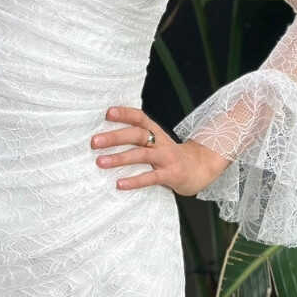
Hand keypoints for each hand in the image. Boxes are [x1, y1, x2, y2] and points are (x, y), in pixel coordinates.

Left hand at [91, 105, 231, 196]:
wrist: (202, 168)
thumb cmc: (171, 156)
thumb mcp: (157, 143)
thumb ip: (139, 139)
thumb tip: (106, 136)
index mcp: (157, 133)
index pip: (140, 118)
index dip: (125, 113)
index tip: (107, 113)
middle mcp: (161, 143)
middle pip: (138, 135)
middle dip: (115, 137)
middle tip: (94, 141)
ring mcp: (167, 159)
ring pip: (141, 155)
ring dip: (119, 158)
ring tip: (100, 162)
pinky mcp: (171, 175)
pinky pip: (151, 177)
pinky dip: (134, 181)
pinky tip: (119, 183)